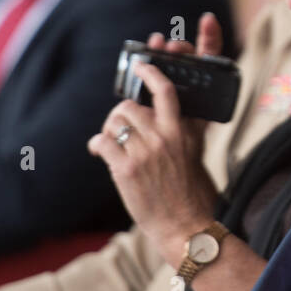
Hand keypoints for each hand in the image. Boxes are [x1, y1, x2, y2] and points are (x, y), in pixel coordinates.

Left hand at [88, 15, 220, 263]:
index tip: (140, 66)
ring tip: (111, 144)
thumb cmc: (188, 189)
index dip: (149, 73)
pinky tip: (100, 152)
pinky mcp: (125, 169)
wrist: (184, 224)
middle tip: (119, 129)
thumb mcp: (193, 152)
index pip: (165, 90)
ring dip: (108, 130)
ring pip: (113, 122)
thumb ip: (180, 129)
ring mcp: (144, 153)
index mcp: (182, 130)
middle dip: (119, 116)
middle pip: (128, 106)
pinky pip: (101, 142)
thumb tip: (157, 111)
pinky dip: (97, 145)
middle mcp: (164, 137)